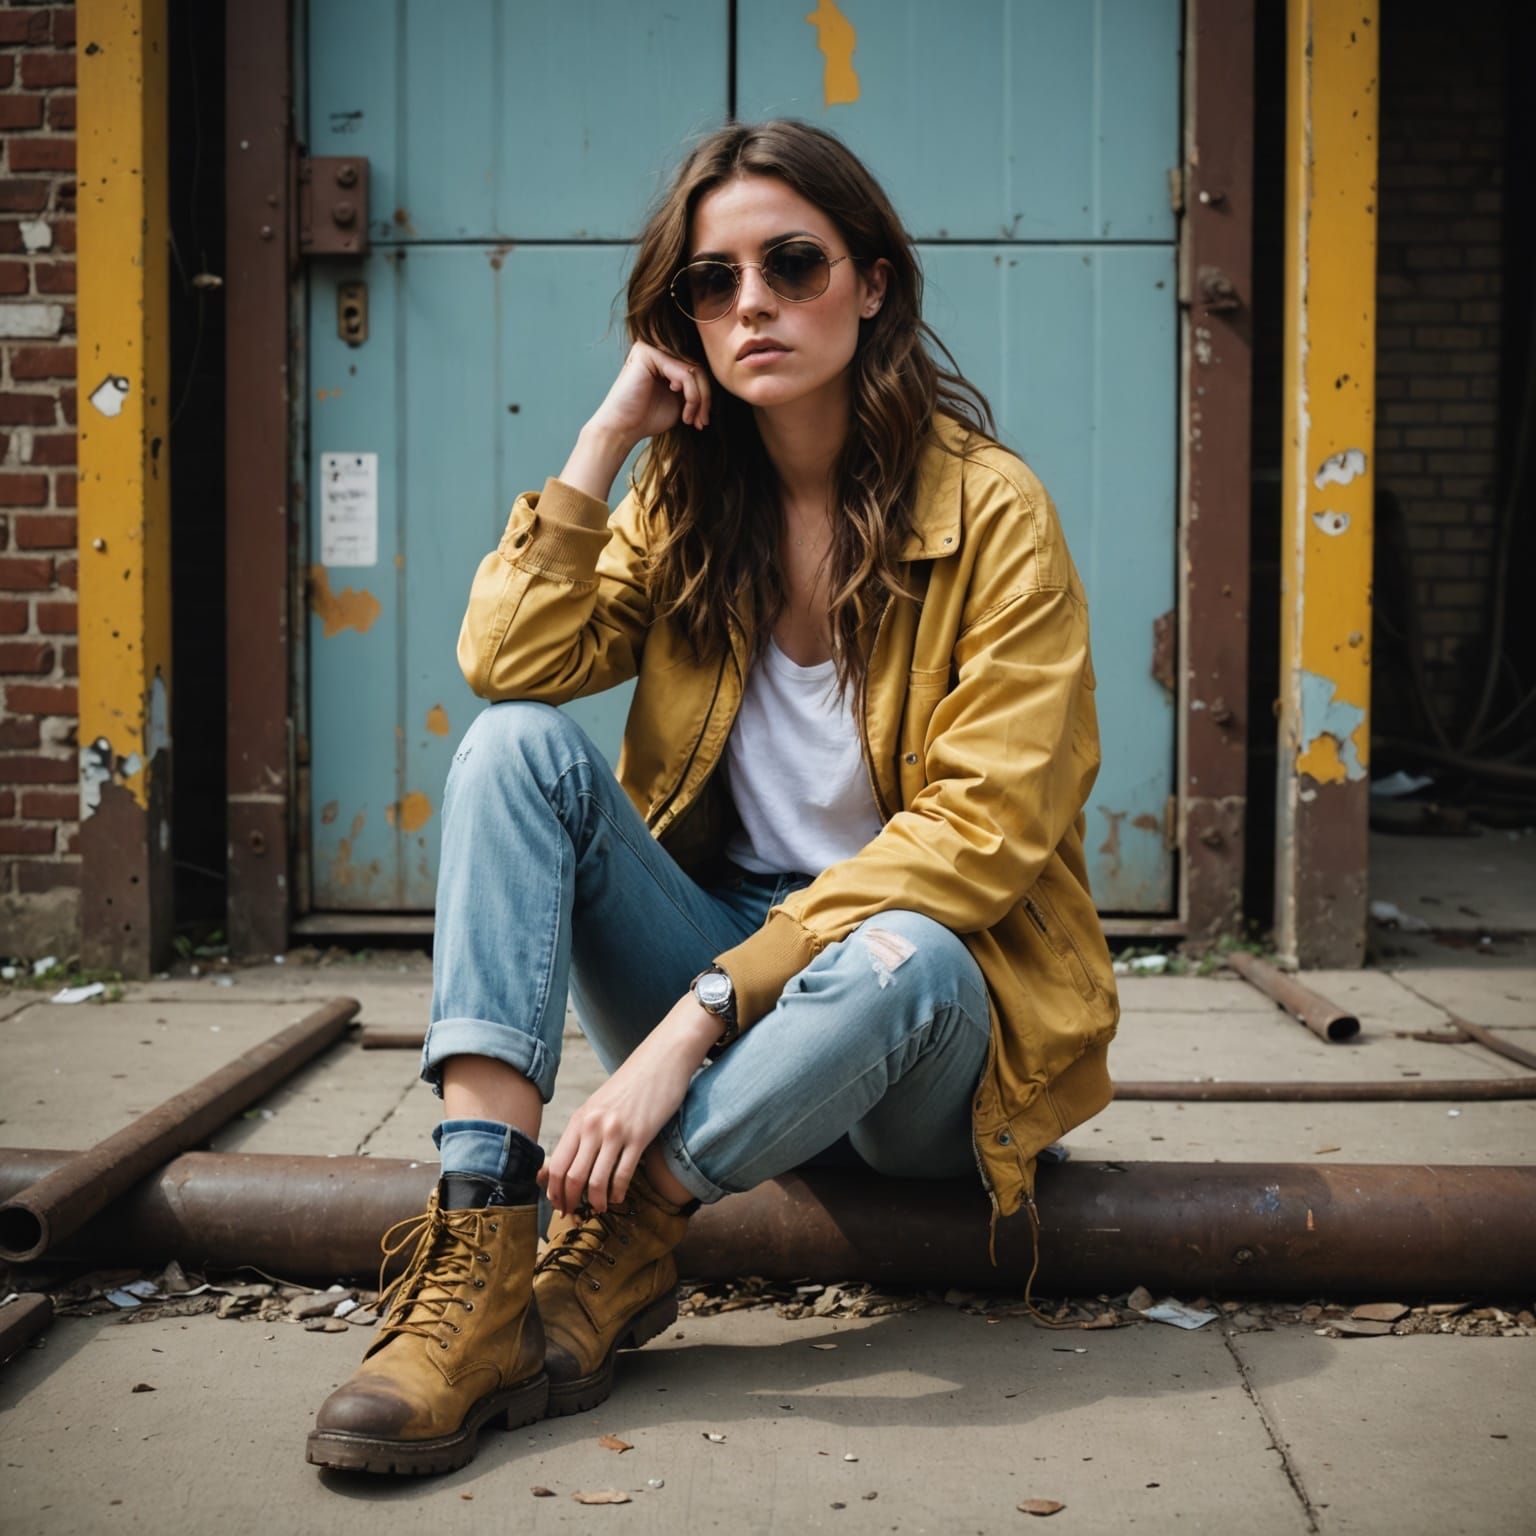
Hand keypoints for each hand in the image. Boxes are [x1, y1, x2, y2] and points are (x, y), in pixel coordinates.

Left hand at [538, 994, 718, 1215]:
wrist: (661, 1060)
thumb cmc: (630, 1086)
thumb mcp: (598, 1106)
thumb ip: (581, 1132)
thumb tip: (559, 1166)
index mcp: (580, 1118)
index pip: (555, 1165)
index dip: (554, 1191)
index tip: (559, 1204)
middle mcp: (593, 1126)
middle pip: (570, 1177)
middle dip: (570, 1201)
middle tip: (575, 1213)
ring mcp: (616, 1131)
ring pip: (595, 1181)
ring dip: (596, 1202)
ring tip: (599, 1207)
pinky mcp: (640, 1136)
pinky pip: (623, 1174)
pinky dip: (618, 1193)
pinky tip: (619, 1197)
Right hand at [587, 340, 712, 445]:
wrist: (622, 429)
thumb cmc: (647, 419)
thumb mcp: (678, 402)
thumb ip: (693, 389)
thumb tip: (715, 383)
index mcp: (663, 360)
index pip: (695, 371)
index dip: (704, 397)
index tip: (702, 422)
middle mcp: (657, 350)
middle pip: (697, 369)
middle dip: (705, 399)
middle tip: (702, 422)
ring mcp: (651, 348)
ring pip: (693, 371)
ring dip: (699, 400)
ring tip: (691, 420)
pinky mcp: (649, 353)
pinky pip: (684, 373)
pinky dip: (691, 396)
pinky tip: (683, 413)